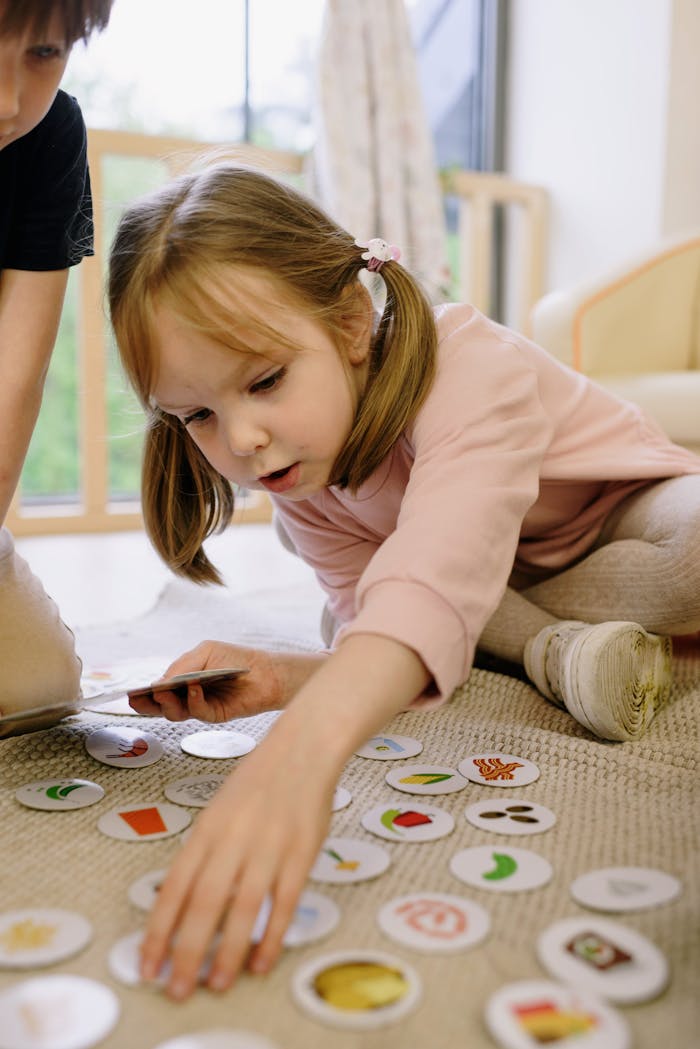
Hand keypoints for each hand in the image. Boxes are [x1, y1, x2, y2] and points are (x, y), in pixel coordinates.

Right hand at [127, 641, 323, 721]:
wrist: (266, 670)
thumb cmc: (234, 658)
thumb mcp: (205, 653)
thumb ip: (182, 666)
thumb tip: (160, 682)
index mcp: (183, 679)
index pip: (158, 689)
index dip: (143, 693)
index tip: (130, 694)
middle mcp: (188, 696)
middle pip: (161, 705)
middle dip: (148, 704)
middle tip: (137, 701)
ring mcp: (201, 706)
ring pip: (176, 713)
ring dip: (168, 703)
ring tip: (164, 691)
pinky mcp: (215, 715)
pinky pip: (199, 712)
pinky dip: (194, 701)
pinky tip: (194, 689)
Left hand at [139, 718, 337, 998]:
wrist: (304, 749)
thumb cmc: (259, 781)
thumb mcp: (219, 811)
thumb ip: (203, 854)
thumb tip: (180, 905)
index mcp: (207, 829)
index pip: (175, 887)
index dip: (159, 931)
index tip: (149, 965)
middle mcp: (234, 839)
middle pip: (204, 904)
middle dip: (187, 952)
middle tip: (178, 989)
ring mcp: (269, 847)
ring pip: (243, 909)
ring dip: (228, 952)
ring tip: (217, 983)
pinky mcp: (301, 854)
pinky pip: (284, 904)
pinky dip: (271, 936)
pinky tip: (260, 961)